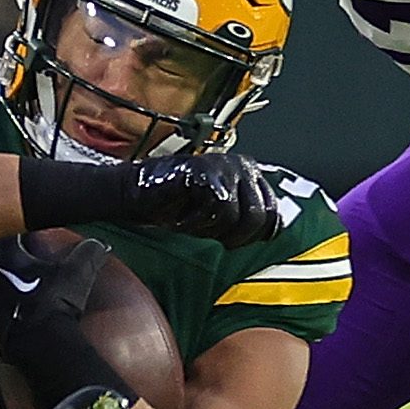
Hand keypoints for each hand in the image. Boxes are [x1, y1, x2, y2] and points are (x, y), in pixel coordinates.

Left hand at [0, 234, 125, 404]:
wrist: (38, 343)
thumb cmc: (55, 302)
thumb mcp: (78, 274)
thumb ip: (88, 253)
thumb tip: (100, 243)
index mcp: (9, 259)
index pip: (7, 237)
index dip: (14, 234)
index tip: (20, 235)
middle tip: (12, 271)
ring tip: (7, 298)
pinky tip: (3, 322)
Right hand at [120, 153, 283, 246]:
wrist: (136, 194)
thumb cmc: (177, 206)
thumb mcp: (219, 217)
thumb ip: (245, 220)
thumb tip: (272, 234)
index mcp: (250, 174)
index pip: (272, 212)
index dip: (257, 235)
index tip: (233, 242)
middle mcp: (241, 166)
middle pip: (258, 217)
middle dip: (233, 236)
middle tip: (207, 233)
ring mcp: (224, 166)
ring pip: (236, 216)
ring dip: (209, 228)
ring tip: (191, 220)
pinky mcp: (205, 171)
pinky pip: (216, 208)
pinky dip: (196, 220)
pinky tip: (181, 215)